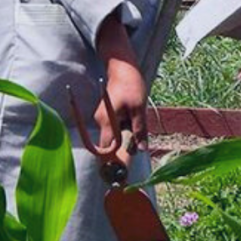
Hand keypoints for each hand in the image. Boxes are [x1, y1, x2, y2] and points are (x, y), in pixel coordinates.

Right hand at [94, 19, 148, 167]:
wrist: (122, 66)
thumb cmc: (131, 85)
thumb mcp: (139, 108)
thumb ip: (139, 130)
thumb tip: (140, 150)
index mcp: (106, 121)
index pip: (106, 148)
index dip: (113, 162)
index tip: (121, 173)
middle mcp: (100, 121)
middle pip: (110, 144)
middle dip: (122, 149)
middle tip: (136, 151)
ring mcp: (101, 118)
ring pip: (113, 136)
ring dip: (125, 137)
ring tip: (137, 125)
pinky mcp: (105, 115)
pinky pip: (114, 128)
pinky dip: (123, 129)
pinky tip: (132, 119)